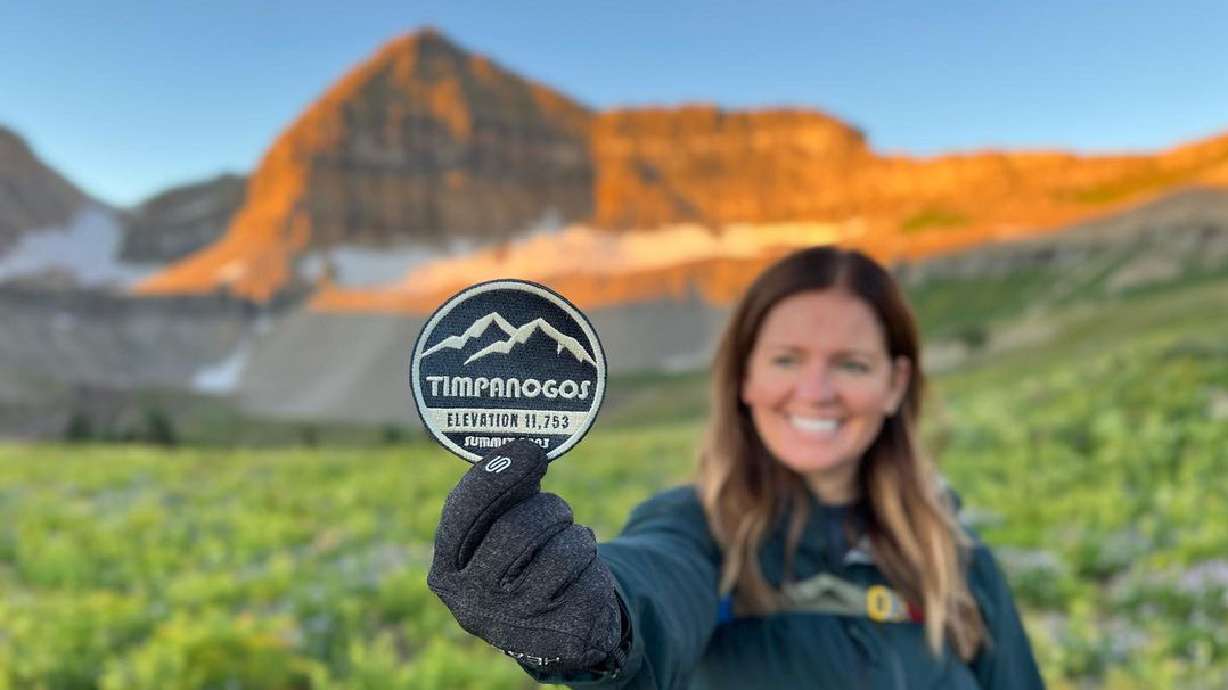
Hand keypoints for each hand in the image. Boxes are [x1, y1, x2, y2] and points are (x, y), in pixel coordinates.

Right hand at [427, 439, 624, 673]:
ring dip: (576, 537)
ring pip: (561, 552)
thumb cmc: (523, 565)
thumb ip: (504, 494)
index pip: (464, 513)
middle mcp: (471, 601)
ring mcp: (515, 623)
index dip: (498, 475)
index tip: (531, 450)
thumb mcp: (500, 532)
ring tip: (573, 544)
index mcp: (446, 570)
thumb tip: (528, 447)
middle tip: (558, 510)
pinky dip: (594, 564)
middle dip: (549, 509)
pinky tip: (584, 575)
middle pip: (518, 529)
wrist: (554, 631)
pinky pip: (589, 576)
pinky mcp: (559, 635)